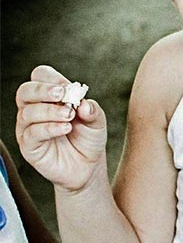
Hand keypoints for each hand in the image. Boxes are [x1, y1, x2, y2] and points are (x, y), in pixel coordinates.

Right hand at [14, 66, 107, 192]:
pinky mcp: (29, 146)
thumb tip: (83, 103)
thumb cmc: (88, 138)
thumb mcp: (97, 121)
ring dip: (50, 111)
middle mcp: (34, 109)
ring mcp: (28, 128)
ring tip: (70, 116)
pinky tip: (65, 128)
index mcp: (49, 97)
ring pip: (28, 112)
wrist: (88, 165)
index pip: (40, 77)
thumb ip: (92, 110)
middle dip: (43, 90)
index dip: (53, 79)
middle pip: (25, 91)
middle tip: (63, 94)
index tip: (70, 88)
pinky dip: (49, 128)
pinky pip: (32, 133)